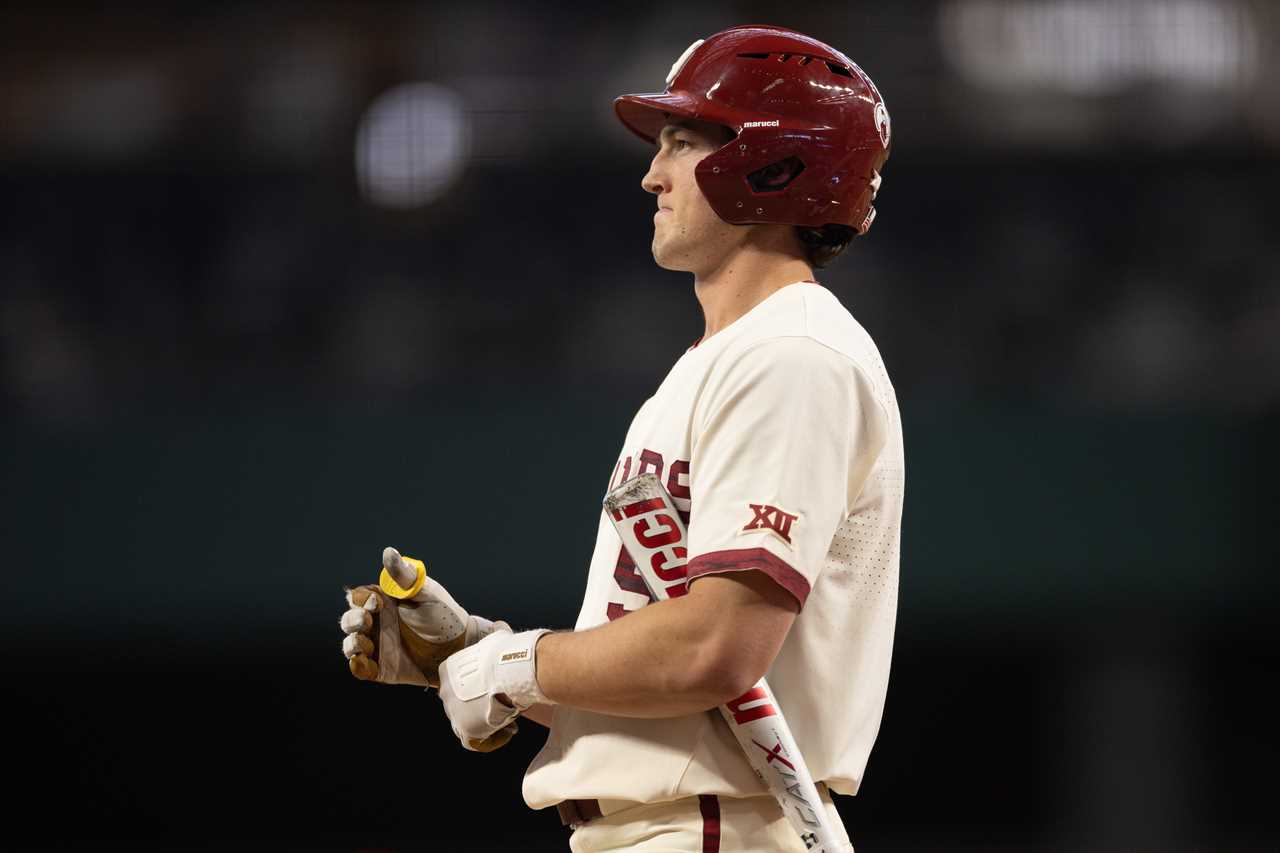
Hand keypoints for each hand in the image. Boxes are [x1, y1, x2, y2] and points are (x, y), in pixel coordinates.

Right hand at [340, 547, 504, 686]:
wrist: (460, 647)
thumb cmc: (443, 615)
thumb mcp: (425, 592)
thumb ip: (404, 576)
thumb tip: (388, 552)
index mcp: (384, 602)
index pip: (358, 597)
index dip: (361, 600)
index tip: (377, 602)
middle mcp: (377, 623)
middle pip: (348, 620)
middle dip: (352, 620)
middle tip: (367, 620)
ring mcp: (378, 646)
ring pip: (350, 645)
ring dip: (351, 643)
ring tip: (366, 644)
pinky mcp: (382, 668)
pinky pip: (360, 669)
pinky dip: (356, 666)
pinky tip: (363, 660)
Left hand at [438, 627, 551, 750]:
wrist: (509, 670)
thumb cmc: (504, 653)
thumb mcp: (497, 638)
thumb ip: (496, 633)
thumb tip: (500, 625)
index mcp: (446, 671)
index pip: (458, 685)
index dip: (478, 689)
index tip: (495, 689)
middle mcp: (444, 692)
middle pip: (461, 705)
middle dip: (480, 707)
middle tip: (501, 704)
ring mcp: (453, 713)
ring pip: (468, 724)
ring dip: (486, 722)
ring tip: (508, 717)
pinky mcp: (465, 730)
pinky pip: (477, 741)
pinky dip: (492, 738)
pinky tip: (508, 729)